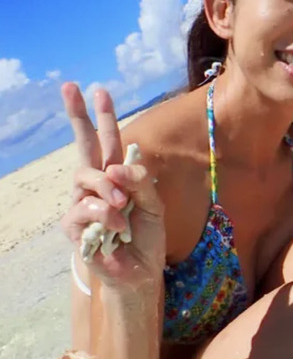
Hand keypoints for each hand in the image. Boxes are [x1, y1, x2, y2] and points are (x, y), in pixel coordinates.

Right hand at [59, 83, 165, 288]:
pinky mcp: (73, 225)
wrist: (140, 271)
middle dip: (79, 116)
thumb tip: (116, 166)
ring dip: (109, 190)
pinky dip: (107, 216)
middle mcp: (96, 185)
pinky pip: (85, 207)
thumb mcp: (154, 205)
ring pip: (88, 177)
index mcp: (117, 176)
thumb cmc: (146, 237)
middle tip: (71, 87)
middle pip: (84, 146)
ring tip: (124, 208)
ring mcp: (81, 203)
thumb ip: (141, 182)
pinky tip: (118, 228)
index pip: (108, 142)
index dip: (103, 117)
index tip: (97, 90)